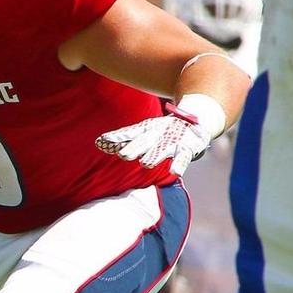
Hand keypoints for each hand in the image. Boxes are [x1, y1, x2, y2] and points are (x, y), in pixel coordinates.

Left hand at [95, 103, 210, 175]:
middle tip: (123, 155)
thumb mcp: (142, 131)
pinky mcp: (187, 148)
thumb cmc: (162, 130)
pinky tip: (174, 172)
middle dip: (134, 148)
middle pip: (143, 142)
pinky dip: (179, 164)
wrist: (194, 121)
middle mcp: (157, 134)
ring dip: (154, 157)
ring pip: (161, 151)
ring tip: (146, 163)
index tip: (102, 141)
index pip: (129, 134)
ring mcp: (172, 141)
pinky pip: (183, 157)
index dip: (117, 138)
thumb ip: (122, 138)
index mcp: (145, 130)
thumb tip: (98, 142)